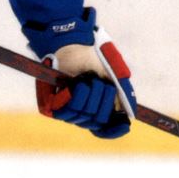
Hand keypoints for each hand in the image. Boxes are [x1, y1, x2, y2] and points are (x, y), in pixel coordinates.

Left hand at [27, 9, 135, 138]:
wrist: (71, 46)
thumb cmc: (92, 59)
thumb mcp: (112, 73)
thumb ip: (121, 92)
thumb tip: (126, 114)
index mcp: (97, 108)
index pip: (104, 130)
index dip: (114, 130)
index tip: (124, 126)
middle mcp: (82, 113)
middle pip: (97, 121)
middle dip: (103, 101)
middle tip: (99, 82)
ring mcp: (67, 110)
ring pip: (82, 115)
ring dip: (88, 95)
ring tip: (85, 80)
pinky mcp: (52, 105)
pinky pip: (65, 110)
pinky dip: (73, 96)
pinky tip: (73, 85)